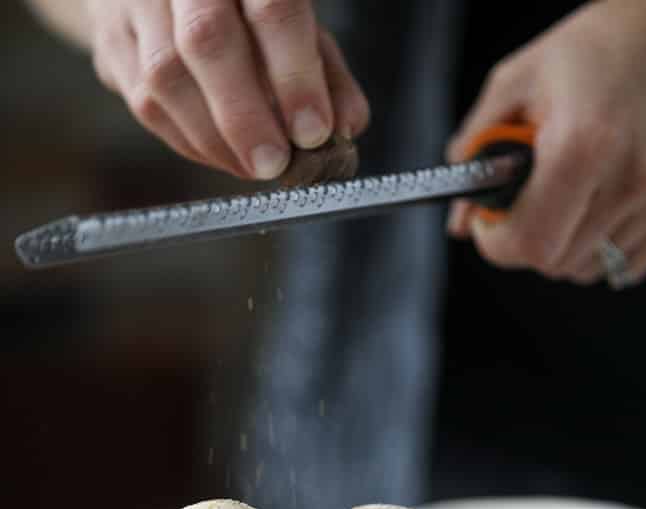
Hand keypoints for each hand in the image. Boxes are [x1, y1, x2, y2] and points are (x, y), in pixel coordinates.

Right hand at [87, 0, 368, 178]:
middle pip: (206, 41)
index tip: (314, 133)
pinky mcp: (111, 43)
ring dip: (215, 140)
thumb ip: (325, 70)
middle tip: (274, 164)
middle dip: (245, 117)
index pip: (272, 9)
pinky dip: (191, 142)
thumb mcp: (293, 19)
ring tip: (253, 169)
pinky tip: (223, 157)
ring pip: (165, 79)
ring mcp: (135, 3)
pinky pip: (146, 104)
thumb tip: (347, 126)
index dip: (295, 77)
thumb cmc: (242, 5)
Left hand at [447, 0, 645, 286]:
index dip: (496, 243)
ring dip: (565, 246)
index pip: (529, 244)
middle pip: (555, 263)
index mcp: (584, 144)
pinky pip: (626, 264)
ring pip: (588, 269)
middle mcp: (632, 177)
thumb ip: (476, 150)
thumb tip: (460, 219)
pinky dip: (602, 248)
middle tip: (525, 203)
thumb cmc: (592, 49)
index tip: (491, 221)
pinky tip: (598, 206)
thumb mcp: (517, 81)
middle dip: (527, 240)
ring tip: (566, 196)